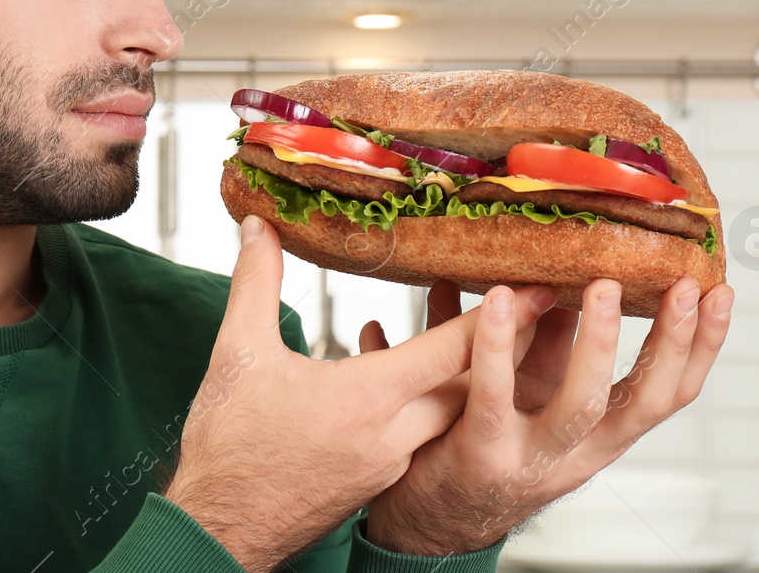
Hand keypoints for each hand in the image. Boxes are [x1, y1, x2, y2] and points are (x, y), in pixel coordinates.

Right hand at [161, 215, 552, 572]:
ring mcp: (388, 463)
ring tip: (488, 335)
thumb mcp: (239, 355)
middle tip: (532, 305)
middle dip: (502, 344)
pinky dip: (435, 401)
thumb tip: (258, 227)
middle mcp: (391, 435)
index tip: (540, 288)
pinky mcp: (377, 480)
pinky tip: (421, 377)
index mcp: (366, 400)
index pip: (452, 351)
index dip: (502, 317)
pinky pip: (424, 433)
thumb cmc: (228, 451)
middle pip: (468, 384)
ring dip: (470, 374)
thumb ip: (255, 283)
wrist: (218, 531)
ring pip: (448, 412)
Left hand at [357, 275, 732, 555]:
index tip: (719, 292)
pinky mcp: (481, 455)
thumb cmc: (480, 436)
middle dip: (672, 343)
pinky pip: (493, 396)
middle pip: (645, 402)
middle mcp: (578, 451)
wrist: (430, 514)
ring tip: (603, 287)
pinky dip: (496, 346)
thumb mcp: (527, 387)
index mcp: (599, 433)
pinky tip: (498, 299)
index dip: (701, 346)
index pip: (668, 392)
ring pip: (582, 404)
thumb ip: (545, 335)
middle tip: (684, 287)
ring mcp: (533, 456)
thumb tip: (563, 267)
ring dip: (597, 343)